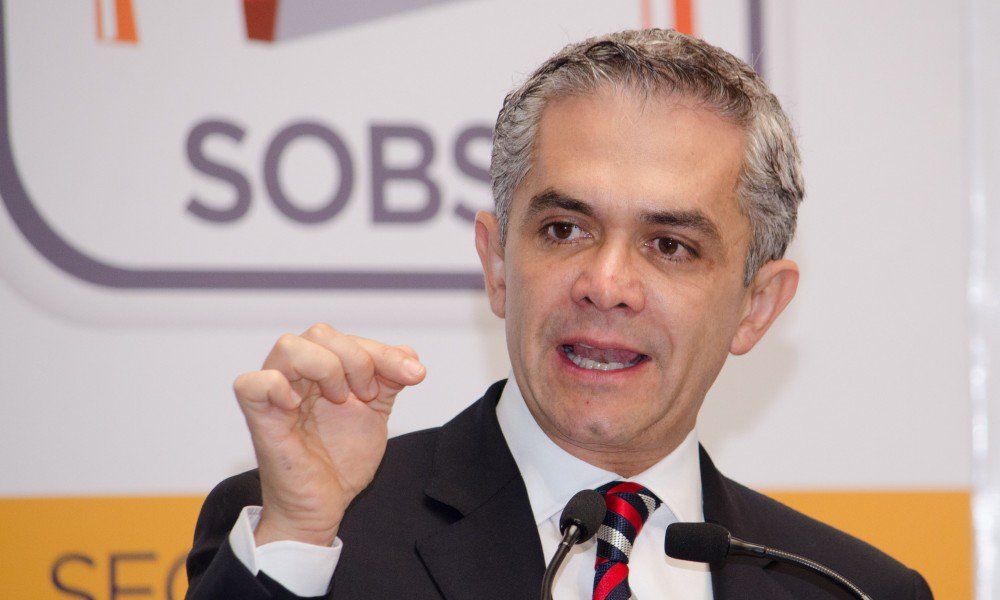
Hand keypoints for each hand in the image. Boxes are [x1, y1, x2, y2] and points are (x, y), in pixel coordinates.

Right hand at [232, 324, 425, 545]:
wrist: (326, 505)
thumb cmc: (342, 460)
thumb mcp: (374, 413)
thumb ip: (389, 380)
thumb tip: (409, 352)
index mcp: (321, 370)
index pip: (347, 338)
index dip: (384, 352)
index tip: (414, 376)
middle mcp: (296, 376)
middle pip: (320, 333)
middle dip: (357, 359)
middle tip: (368, 395)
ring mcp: (276, 395)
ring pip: (289, 346)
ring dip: (326, 368)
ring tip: (340, 400)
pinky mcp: (260, 419)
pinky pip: (251, 384)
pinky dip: (277, 386)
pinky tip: (299, 405)